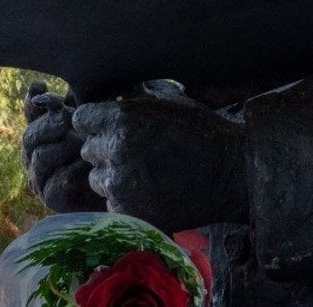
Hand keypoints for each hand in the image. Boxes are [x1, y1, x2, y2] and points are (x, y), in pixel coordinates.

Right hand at [24, 81, 106, 212]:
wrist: (123, 183)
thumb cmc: (109, 145)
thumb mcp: (97, 118)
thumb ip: (80, 103)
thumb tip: (68, 89)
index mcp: (43, 130)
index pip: (31, 111)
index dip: (32, 100)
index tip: (41, 86)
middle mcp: (35, 153)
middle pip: (29, 135)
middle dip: (49, 124)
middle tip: (68, 117)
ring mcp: (40, 177)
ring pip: (40, 156)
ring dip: (64, 146)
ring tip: (84, 142)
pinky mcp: (51, 197)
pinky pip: (55, 181)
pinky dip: (73, 172)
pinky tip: (90, 166)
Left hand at [71, 81, 249, 231]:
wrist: (230, 174)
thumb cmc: (204, 133)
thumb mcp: (169, 104)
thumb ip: (135, 104)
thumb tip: (113, 101)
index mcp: (123, 117)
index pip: (82, 118)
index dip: (95, 123)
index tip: (107, 129)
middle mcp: (115, 148)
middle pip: (88, 150)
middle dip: (107, 151)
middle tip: (136, 155)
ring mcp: (120, 183)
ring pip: (98, 179)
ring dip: (114, 178)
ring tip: (145, 176)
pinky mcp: (128, 211)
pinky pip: (111, 204)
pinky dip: (126, 202)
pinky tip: (151, 194)